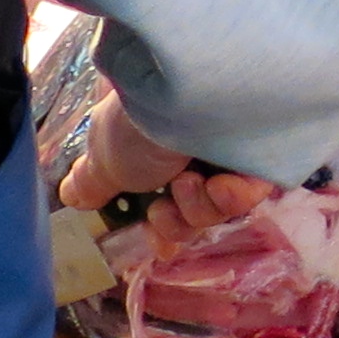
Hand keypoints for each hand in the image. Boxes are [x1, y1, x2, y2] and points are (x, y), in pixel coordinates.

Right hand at [56, 91, 277, 235]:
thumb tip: (73, 196)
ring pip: (217, 206)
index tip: (159, 244)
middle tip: (163, 208)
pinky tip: (220, 184)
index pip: (165, 194)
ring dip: (195, 204)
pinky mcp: (264, 153)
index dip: (163, 226)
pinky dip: (230, 198)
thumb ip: (93, 180)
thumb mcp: (105, 157)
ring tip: (187, 180)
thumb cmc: (135, 123)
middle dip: (174, 220)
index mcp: (157, 143)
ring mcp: (231, 148)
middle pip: (192, 209)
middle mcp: (196, 144)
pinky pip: (249, 195)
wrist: (184, 93)